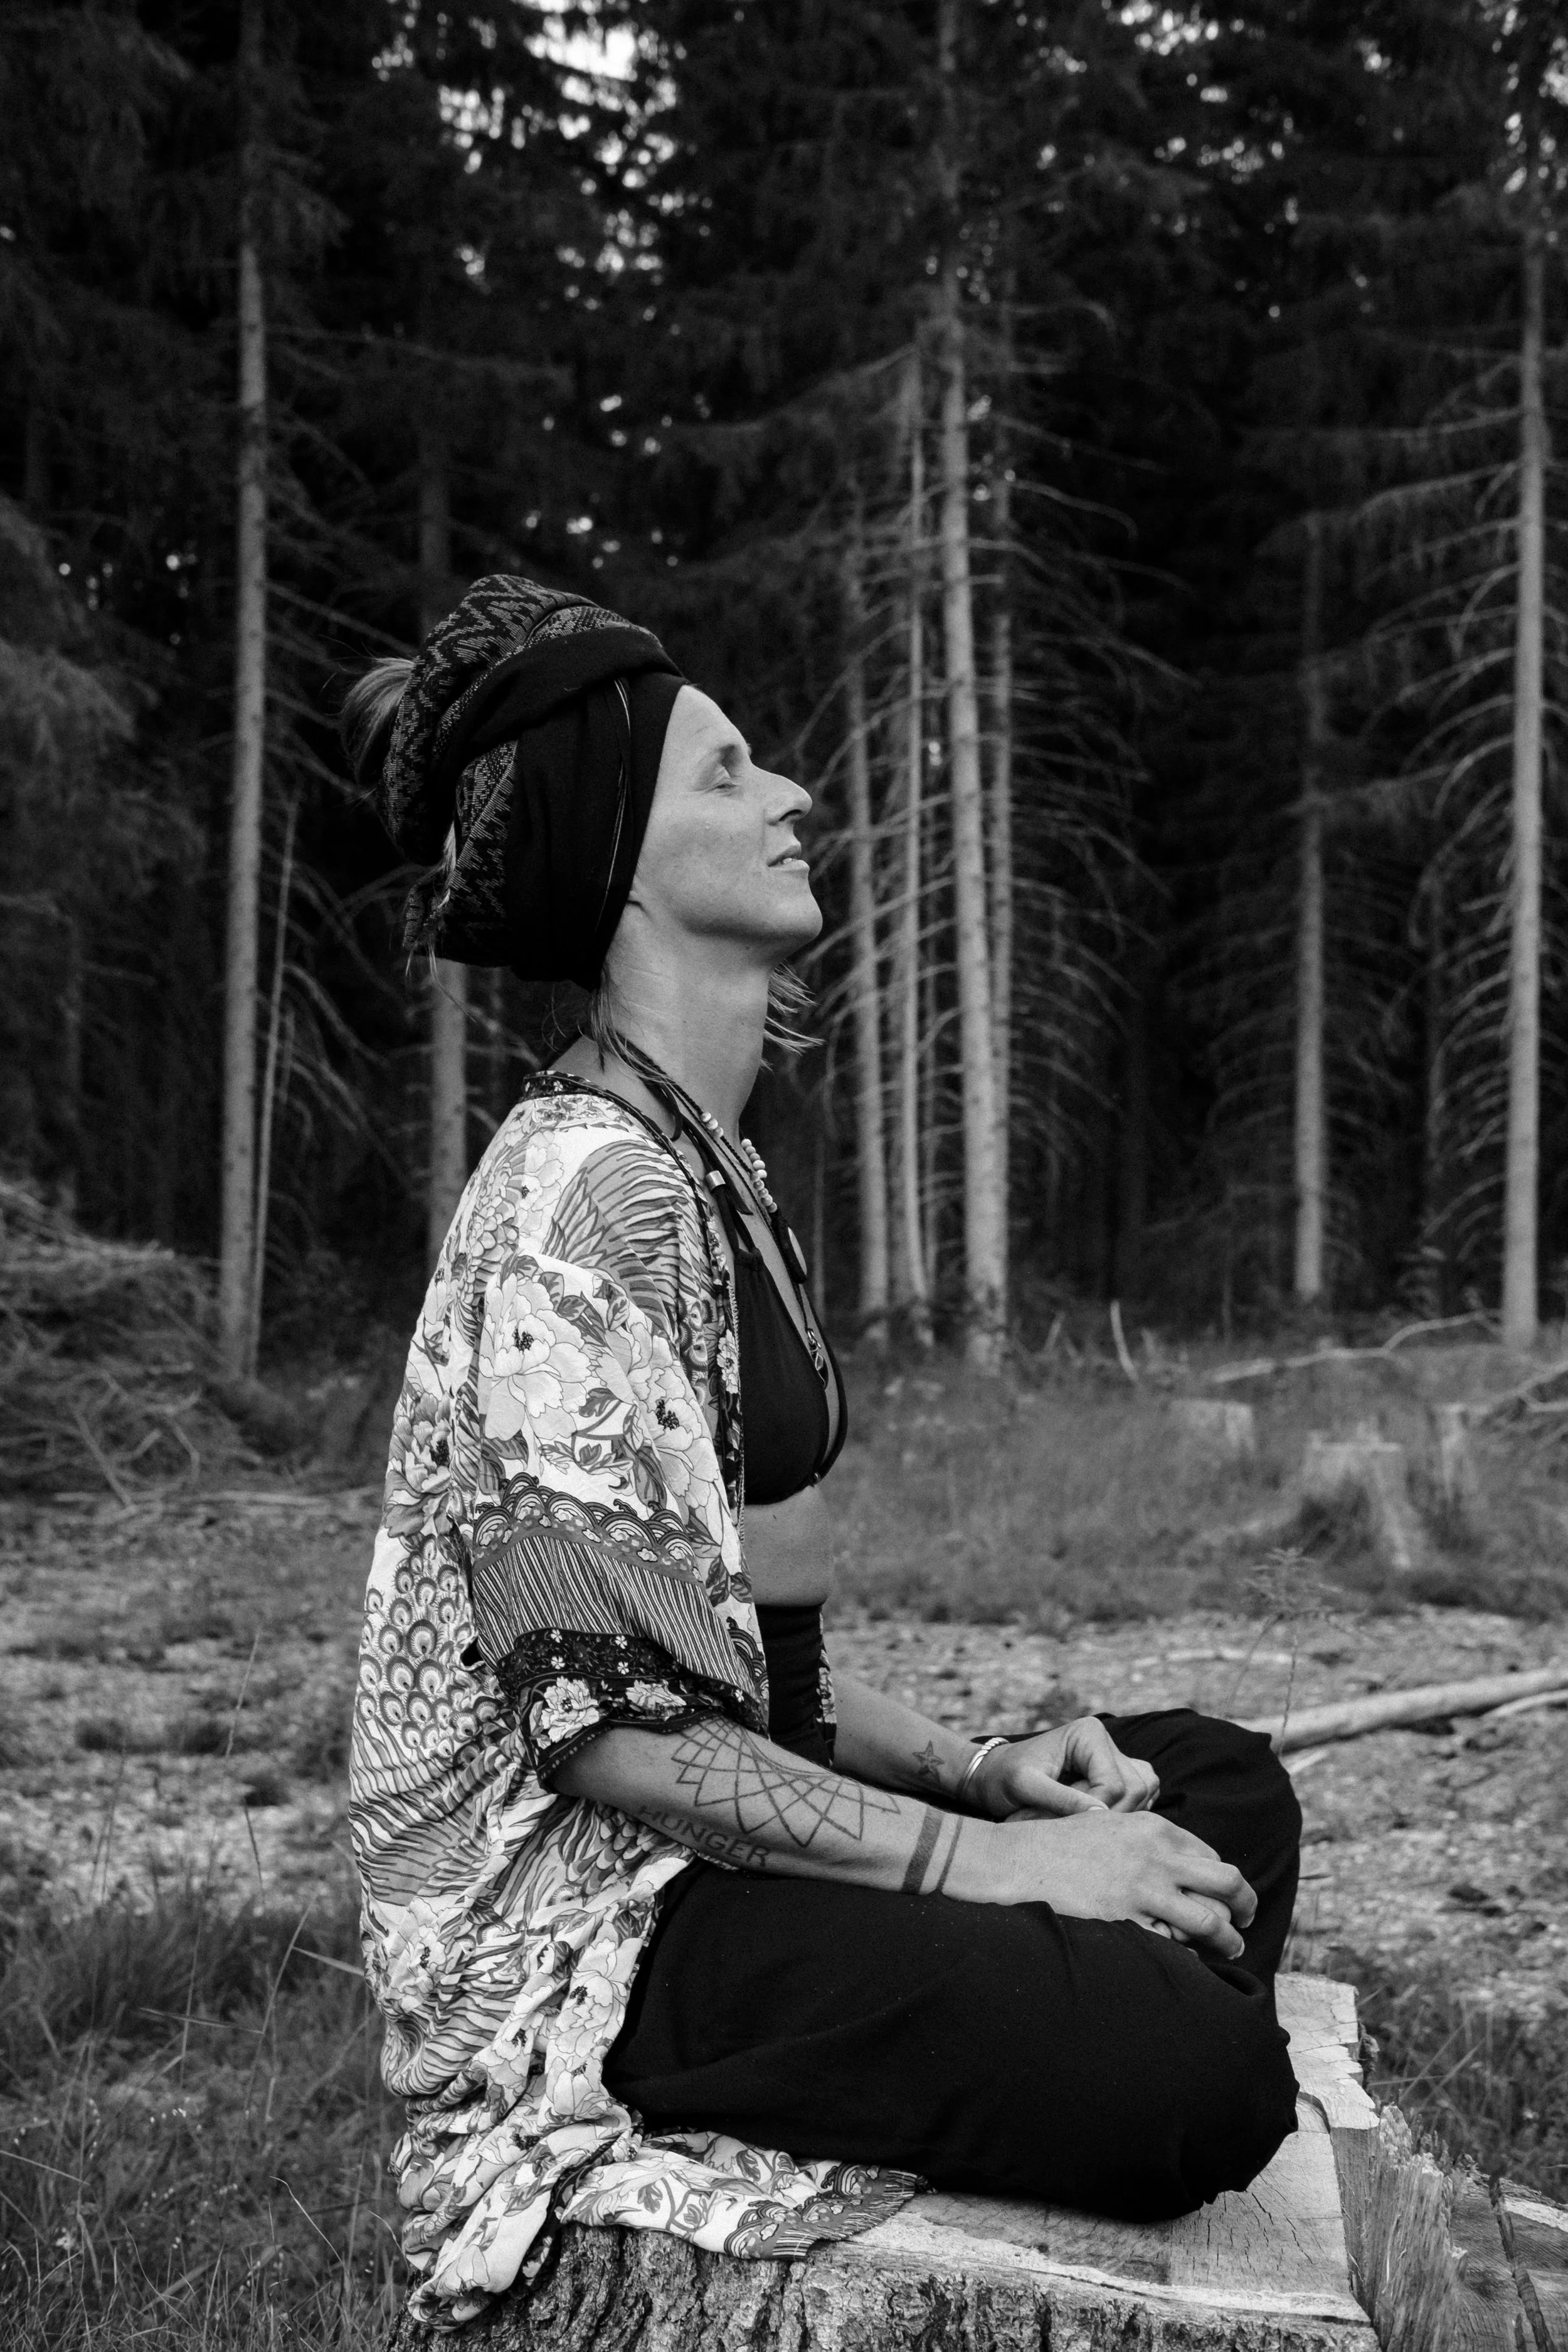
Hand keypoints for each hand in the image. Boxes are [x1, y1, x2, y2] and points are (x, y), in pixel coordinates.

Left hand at [972, 1717, 1158, 1820]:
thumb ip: (1061, 1799)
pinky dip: (1122, 1812)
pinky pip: (1141, 1796)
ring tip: (1077, 1818)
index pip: (1114, 1784)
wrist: (995, 1776)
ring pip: (1143, 1793)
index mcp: (1088, 1734)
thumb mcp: (1025, 1786)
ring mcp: (1115, 1757)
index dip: (1095, 1811)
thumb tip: (1100, 1815)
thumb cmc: (1004, 1778)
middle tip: (1070, 1823)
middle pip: (1134, 1789)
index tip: (1065, 1823)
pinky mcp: (1117, 1774)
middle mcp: (1106, 1741)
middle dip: (1107, 1815)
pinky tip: (1092, 1817)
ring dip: (1116, 1814)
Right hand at [992, 1809, 1257, 1958]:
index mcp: (1154, 1828)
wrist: (1016, 1861)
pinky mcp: (1127, 1921)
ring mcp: (1143, 1890)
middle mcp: (1157, 1856)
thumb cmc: (1057, 1844)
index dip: (1226, 1881)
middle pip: (1228, 1883)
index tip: (1229, 1896)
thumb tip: (1176, 1864)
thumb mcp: (1108, 1825)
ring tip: (1231, 1949)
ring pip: (1212, 1921)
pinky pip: (1175, 1947)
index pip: (1212, 1855)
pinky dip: (1187, 1957)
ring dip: (1229, 1940)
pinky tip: (1186, 1963)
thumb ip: (1144, 1841)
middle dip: (1246, 1905)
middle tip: (1248, 1920)